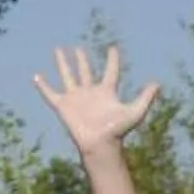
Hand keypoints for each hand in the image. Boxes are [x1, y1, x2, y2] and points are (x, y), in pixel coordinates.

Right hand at [31, 44, 157, 153]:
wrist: (100, 145)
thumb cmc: (118, 131)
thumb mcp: (135, 112)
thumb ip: (145, 97)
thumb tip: (157, 83)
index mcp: (106, 92)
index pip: (110, 71)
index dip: (112, 60)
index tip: (112, 48)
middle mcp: (90, 92)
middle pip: (85, 71)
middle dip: (82, 60)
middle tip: (78, 48)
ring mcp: (76, 98)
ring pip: (68, 76)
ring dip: (63, 63)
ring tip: (58, 50)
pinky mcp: (63, 106)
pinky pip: (50, 94)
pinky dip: (43, 86)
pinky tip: (36, 76)